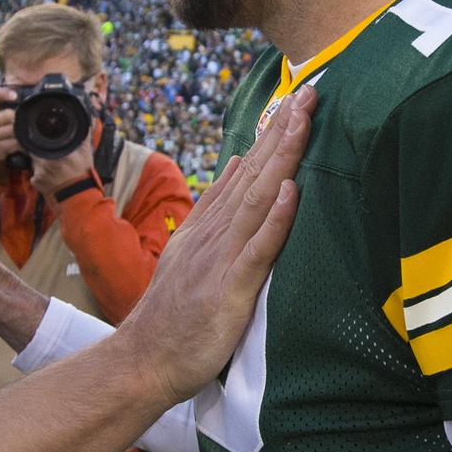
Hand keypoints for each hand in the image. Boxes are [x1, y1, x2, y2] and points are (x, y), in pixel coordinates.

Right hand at [0, 86, 20, 177]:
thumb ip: (7, 107)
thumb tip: (29, 95)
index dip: (1, 93)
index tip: (15, 95)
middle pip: (7, 114)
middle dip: (20, 117)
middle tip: (29, 120)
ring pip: (12, 130)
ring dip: (23, 132)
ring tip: (30, 133)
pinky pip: (12, 144)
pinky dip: (21, 145)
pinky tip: (25, 145)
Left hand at [31, 130, 96, 201]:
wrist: (77, 199)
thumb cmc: (82, 177)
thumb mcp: (86, 155)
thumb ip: (83, 137)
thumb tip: (87, 123)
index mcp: (55, 153)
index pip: (39, 140)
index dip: (40, 140)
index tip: (44, 141)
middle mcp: (44, 162)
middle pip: (34, 151)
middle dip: (40, 151)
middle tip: (51, 155)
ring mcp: (38, 173)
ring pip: (34, 162)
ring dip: (39, 162)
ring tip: (52, 166)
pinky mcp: (35, 182)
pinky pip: (34, 174)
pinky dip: (39, 174)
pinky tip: (49, 177)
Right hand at [111, 87, 315, 405]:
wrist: (142, 361)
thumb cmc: (172, 319)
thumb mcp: (191, 254)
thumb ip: (215, 211)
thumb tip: (239, 163)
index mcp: (208, 228)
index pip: (247, 172)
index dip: (272, 136)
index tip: (297, 101)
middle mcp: (213, 235)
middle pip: (255, 175)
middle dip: (282, 132)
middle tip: (310, 91)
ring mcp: (220, 260)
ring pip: (257, 200)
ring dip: (282, 159)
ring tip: (302, 121)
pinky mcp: (228, 290)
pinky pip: (257, 250)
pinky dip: (275, 219)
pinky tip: (293, 191)